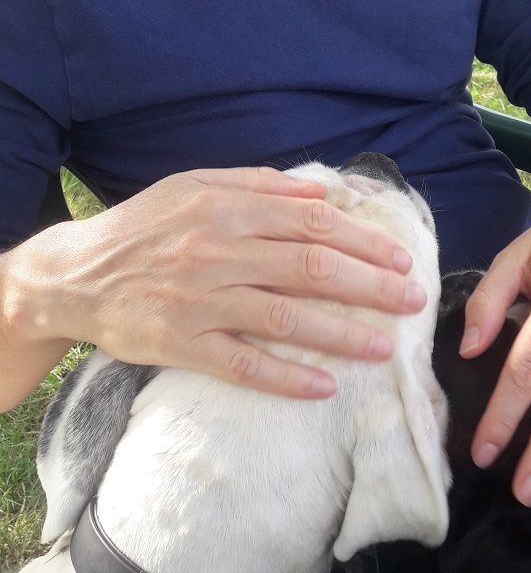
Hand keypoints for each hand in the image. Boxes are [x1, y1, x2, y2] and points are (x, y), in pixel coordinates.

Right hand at [14, 167, 424, 397]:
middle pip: (310, 269)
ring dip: (342, 334)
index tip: (401, 258)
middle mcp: (217, 252)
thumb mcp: (195, 187)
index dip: (363, 241)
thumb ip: (259, 185)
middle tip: (412, 301)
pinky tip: (323, 388)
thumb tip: (322, 191)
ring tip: (385, 348)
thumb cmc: (145, 228)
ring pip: (286, 318)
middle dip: (371, 286)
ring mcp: (200, 301)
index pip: (312, 223)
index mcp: (226, 208)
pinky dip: (285, 378)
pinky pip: (243, 365)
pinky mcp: (182, 345)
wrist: (76, 275)